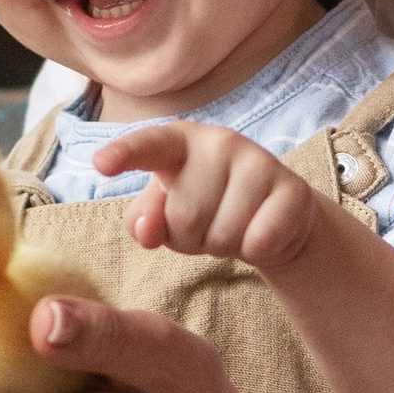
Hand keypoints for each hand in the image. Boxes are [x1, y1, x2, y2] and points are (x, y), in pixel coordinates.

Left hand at [102, 121, 319, 271]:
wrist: (274, 216)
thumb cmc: (207, 209)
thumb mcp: (166, 214)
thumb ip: (144, 220)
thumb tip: (146, 231)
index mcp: (178, 142)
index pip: (149, 146)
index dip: (125, 155)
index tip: (101, 164)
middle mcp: (219, 141)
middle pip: (185, 218)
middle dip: (192, 238)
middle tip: (209, 223)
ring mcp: (259, 161)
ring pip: (222, 235)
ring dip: (223, 246)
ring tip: (234, 226)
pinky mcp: (292, 189)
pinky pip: (258, 243)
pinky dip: (255, 250)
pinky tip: (260, 230)